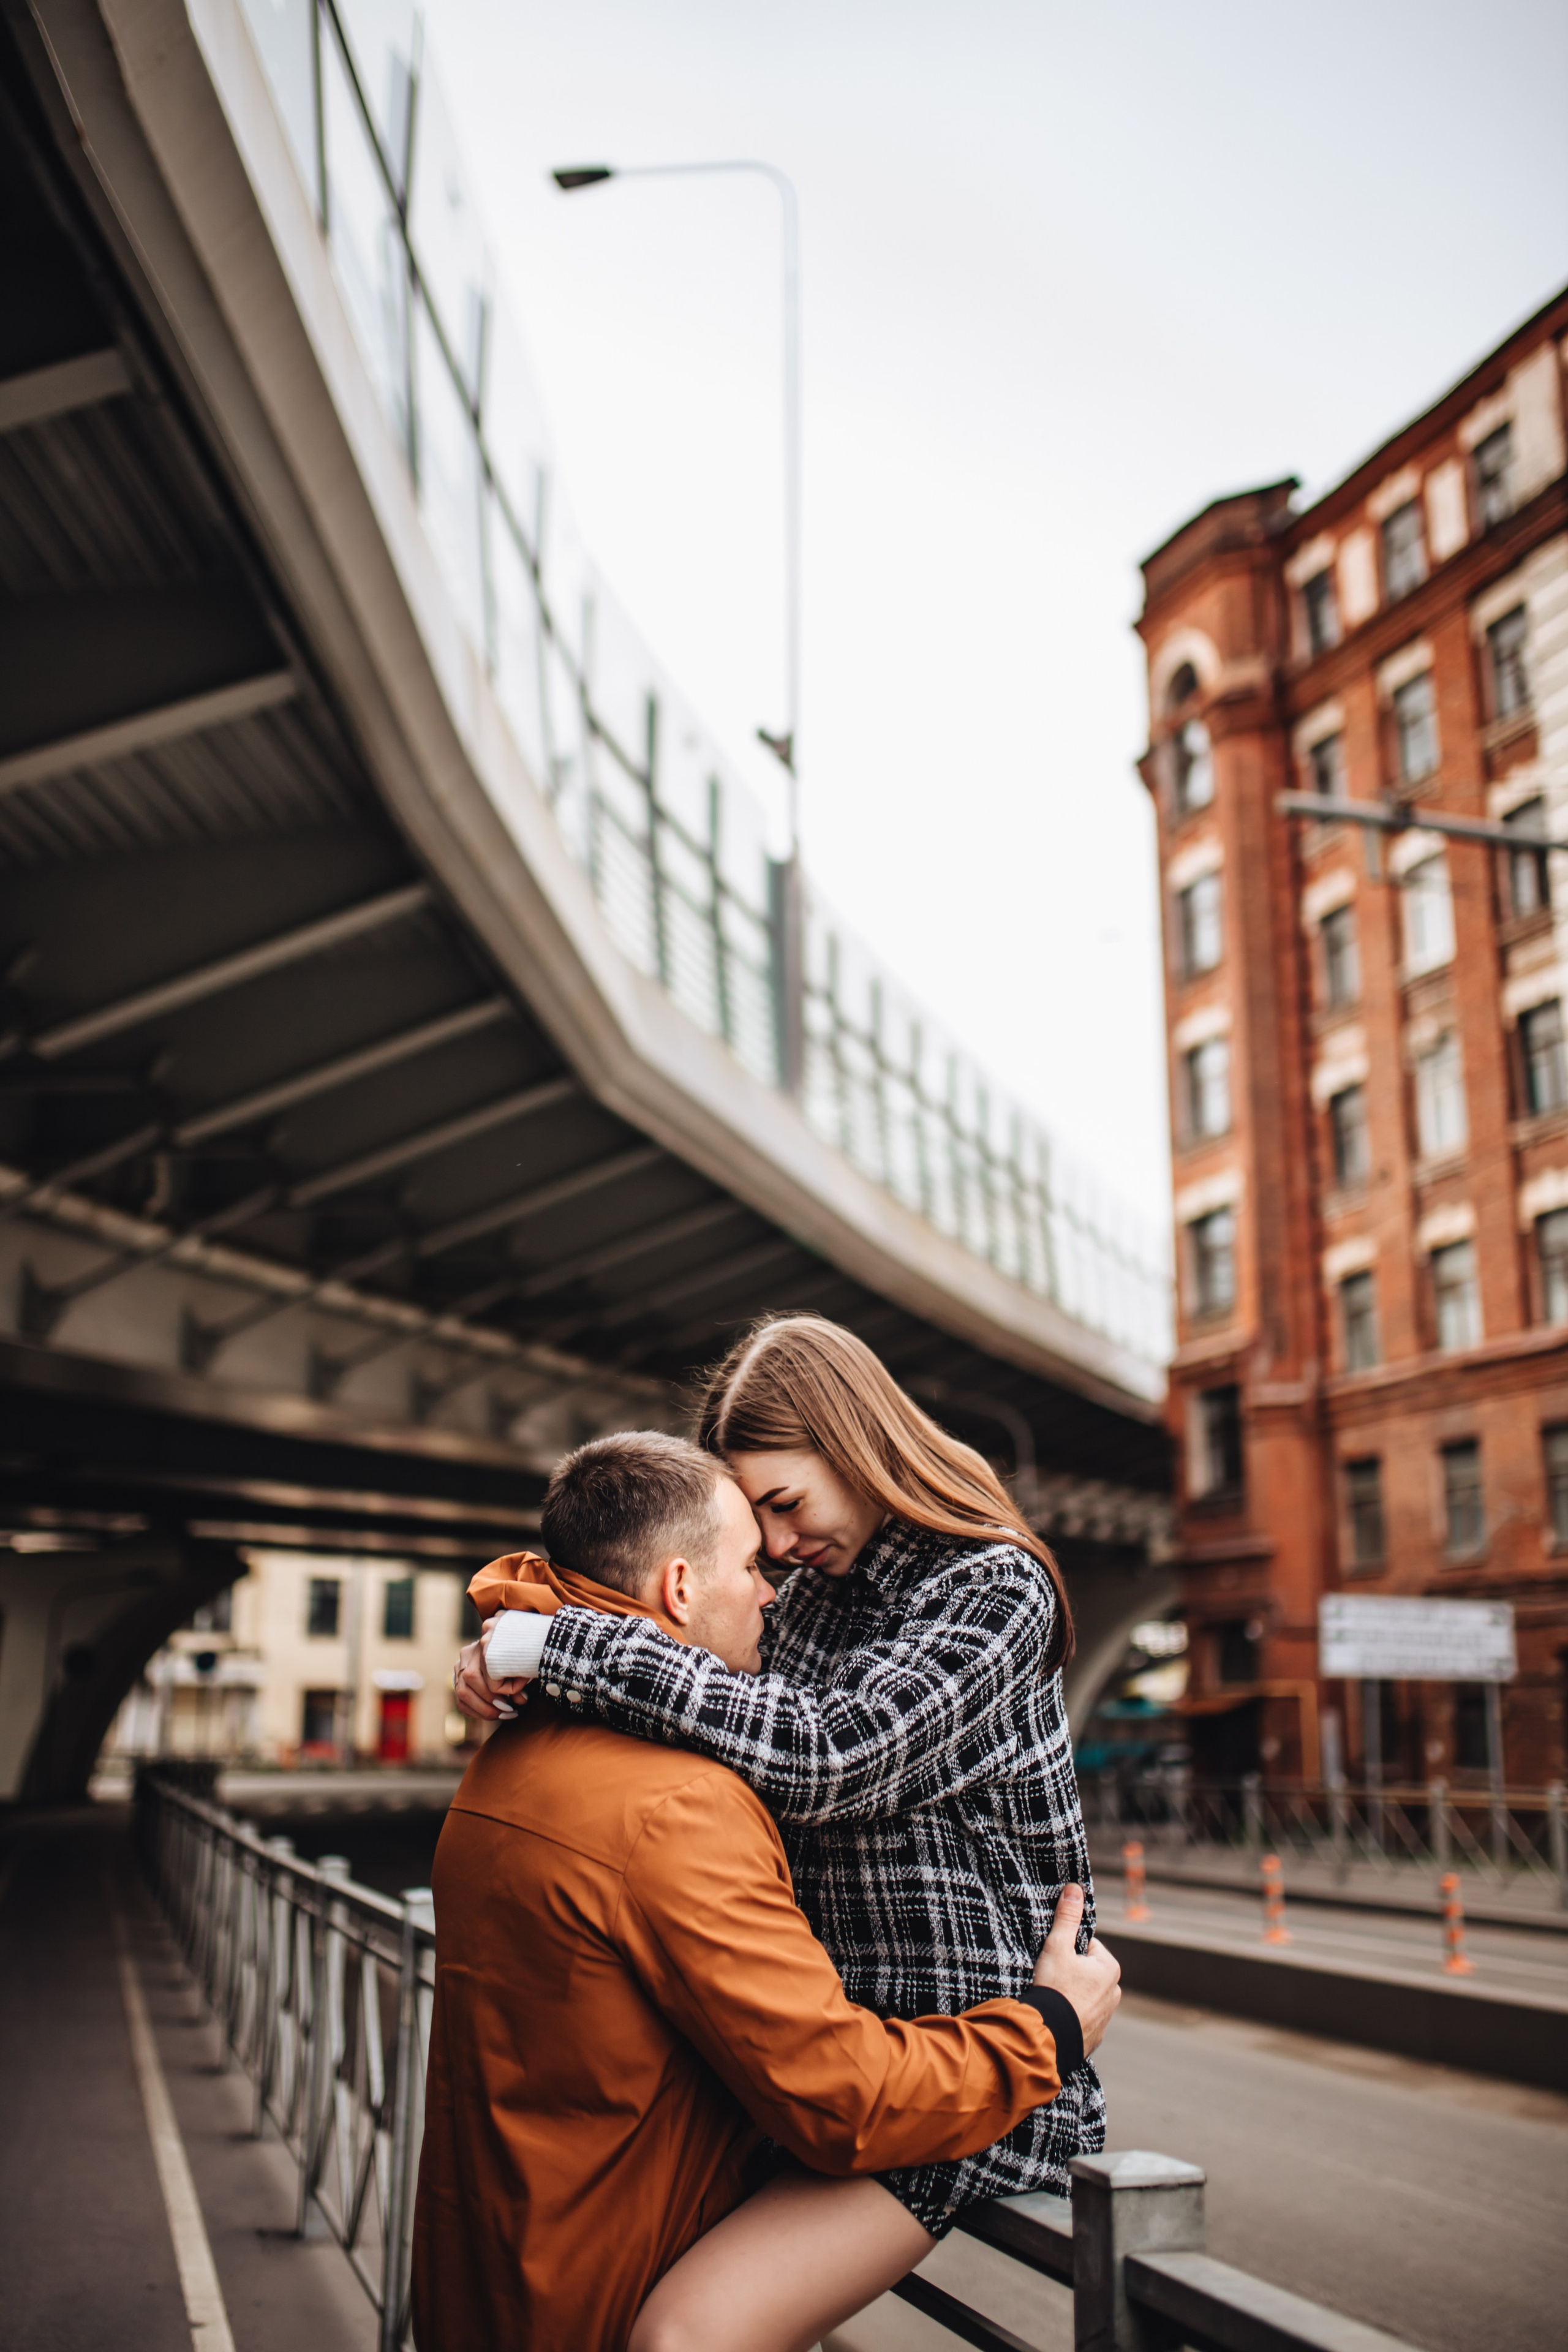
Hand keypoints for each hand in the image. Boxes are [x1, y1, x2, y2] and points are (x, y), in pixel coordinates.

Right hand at [451, 1625, 527, 1723]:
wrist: (510, 1651)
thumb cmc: (518, 1659)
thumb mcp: (521, 1667)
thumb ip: (519, 1683)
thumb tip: (521, 1700)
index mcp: (483, 1645)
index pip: (478, 1672)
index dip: (492, 1693)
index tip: (509, 1705)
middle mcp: (468, 1654)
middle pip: (468, 1681)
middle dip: (487, 1703)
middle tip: (506, 1712)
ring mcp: (459, 1667)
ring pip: (462, 1693)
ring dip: (482, 1709)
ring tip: (500, 1715)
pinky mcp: (457, 1680)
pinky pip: (461, 1701)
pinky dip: (476, 1711)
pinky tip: (491, 1714)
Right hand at [1032, 1884, 1120, 2057]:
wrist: (1049, 2036)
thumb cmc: (1055, 1988)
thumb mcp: (1057, 1946)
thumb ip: (1067, 1917)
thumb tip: (1075, 1888)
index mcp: (1109, 1968)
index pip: (1088, 1947)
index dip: (1068, 1950)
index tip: (1056, 1960)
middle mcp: (1114, 1992)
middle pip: (1088, 1972)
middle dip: (1072, 1973)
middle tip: (1052, 1980)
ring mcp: (1106, 2017)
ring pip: (1085, 1995)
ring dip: (1072, 1995)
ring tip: (1054, 1999)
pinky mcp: (1094, 2036)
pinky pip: (1082, 2018)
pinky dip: (1072, 2015)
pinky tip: (1058, 2016)